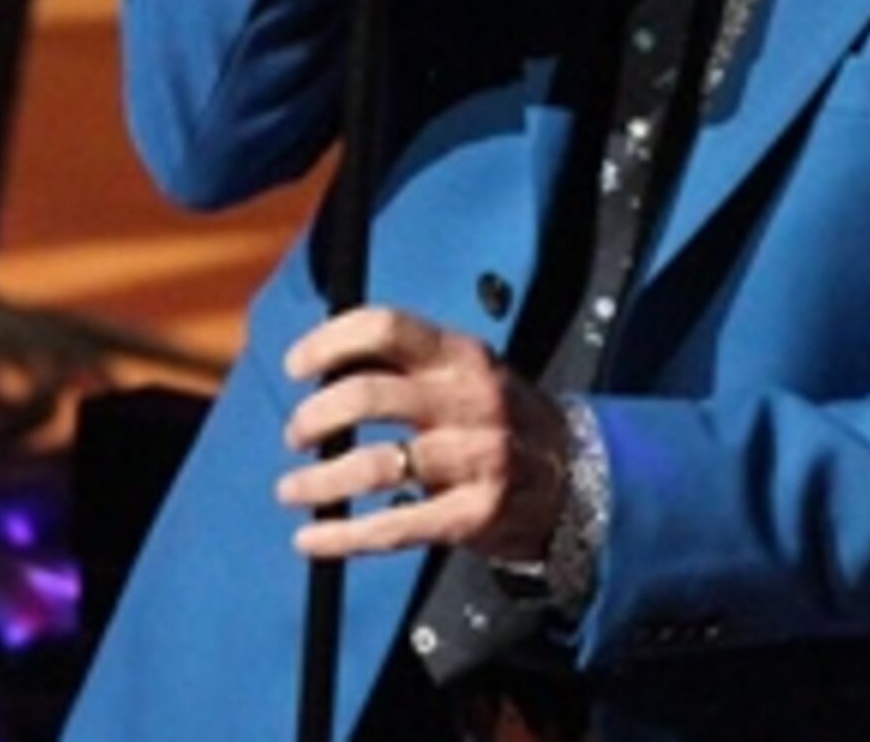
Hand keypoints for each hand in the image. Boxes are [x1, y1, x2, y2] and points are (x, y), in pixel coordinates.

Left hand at [274, 305, 571, 565]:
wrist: (578, 482)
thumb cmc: (501, 424)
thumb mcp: (469, 376)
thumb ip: (410, 368)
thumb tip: (324, 364)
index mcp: (462, 357)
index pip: (386, 328)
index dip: (329, 343)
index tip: (296, 366)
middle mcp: (470, 401)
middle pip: (368, 396)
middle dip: (314, 417)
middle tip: (295, 435)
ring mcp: (474, 459)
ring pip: (373, 466)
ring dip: (317, 480)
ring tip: (291, 489)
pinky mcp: (473, 514)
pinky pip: (391, 527)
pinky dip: (340, 536)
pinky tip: (310, 539)